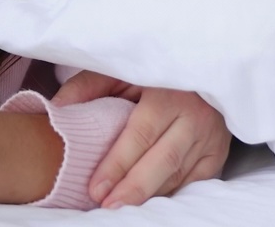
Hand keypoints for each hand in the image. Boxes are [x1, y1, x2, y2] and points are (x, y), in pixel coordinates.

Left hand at [52, 71, 230, 207]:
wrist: (200, 66)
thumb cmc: (150, 71)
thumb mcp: (118, 69)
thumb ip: (86, 87)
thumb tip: (55, 110)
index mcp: (167, 93)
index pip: (139, 136)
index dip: (117, 165)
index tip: (95, 188)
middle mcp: (193, 117)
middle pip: (162, 161)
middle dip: (133, 188)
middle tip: (107, 206)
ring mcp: (210, 137)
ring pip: (180, 175)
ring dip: (151, 196)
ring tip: (122, 209)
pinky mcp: (219, 152)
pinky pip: (196, 181)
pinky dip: (172, 193)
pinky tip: (150, 202)